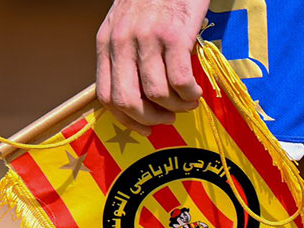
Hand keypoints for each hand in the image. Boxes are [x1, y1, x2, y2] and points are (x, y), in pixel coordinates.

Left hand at [96, 0, 209, 135]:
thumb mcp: (126, 23)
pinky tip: (197, 91)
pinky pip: (180, 80)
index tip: (145, 128)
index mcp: (107, 42)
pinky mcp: (175, 36)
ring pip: (156, 95)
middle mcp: (123, 42)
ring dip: (176, 107)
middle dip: (150, 120)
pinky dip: (190, 94)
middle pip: (127, 101)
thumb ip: (125, 54)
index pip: (106, 96)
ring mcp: (148, 39)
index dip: (126, 120)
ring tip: (189, 102)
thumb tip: (138, 95)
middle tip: (169, 118)